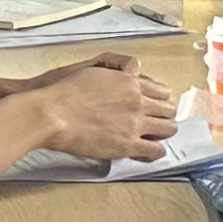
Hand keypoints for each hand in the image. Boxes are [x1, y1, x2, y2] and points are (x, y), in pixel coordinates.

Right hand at [28, 53, 176, 161]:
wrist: (53, 114)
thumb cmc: (67, 92)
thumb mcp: (95, 70)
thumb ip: (118, 71)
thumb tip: (133, 70)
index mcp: (131, 82)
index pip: (161, 91)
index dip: (159, 100)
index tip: (153, 106)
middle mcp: (138, 101)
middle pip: (169, 109)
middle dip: (163, 116)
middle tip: (154, 122)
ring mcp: (135, 123)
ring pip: (169, 128)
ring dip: (163, 132)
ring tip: (152, 136)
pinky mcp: (127, 144)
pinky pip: (156, 150)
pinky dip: (155, 151)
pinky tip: (147, 150)